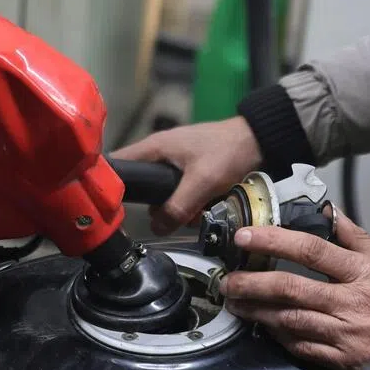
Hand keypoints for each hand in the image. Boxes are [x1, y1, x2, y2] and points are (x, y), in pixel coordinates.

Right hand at [111, 116, 261, 233]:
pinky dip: (189, 201)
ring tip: (192, 215)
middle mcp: (160, 153)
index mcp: (154, 148)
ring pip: (163, 191)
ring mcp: (175, 160)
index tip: (110, 206)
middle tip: (165, 219)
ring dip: (176, 207)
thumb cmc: (227, 153)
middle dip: (154, 205)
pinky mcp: (189, 169)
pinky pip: (180, 191)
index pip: (118, 163)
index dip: (110, 183)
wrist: (258, 140)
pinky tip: (201, 209)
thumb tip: (157, 229)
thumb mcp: (201, 182)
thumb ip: (178, 206)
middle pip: (142, 184)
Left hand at [219, 211, 369, 369]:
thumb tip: (327, 211)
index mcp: (361, 271)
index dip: (274, 241)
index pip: (311, 250)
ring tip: (236, 304)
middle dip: (252, 284)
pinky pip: (304, 348)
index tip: (245, 237)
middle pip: (291, 288)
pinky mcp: (345, 360)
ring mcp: (347, 333)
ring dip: (258, 312)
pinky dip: (281, 337)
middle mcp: (351, 301)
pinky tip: (265, 328)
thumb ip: (353, 236)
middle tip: (227, 281)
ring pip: (291, 320)